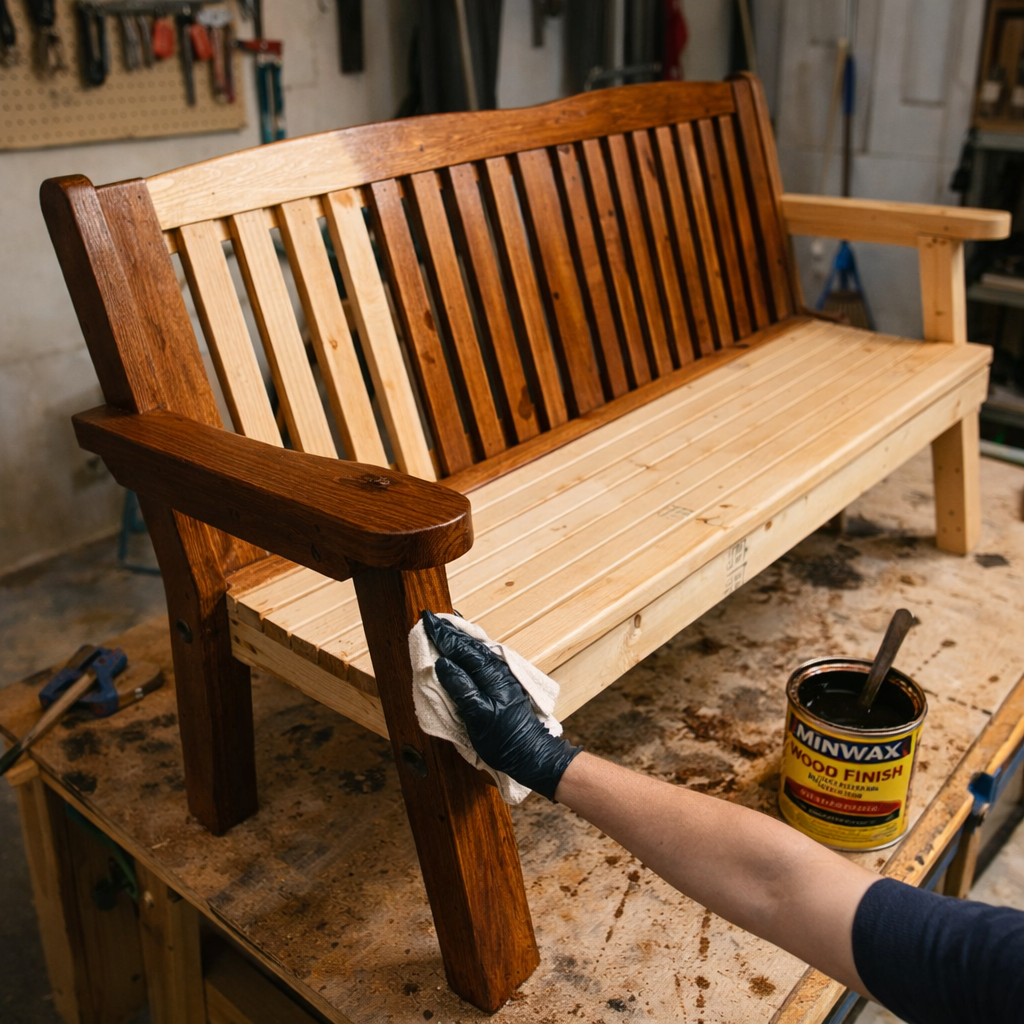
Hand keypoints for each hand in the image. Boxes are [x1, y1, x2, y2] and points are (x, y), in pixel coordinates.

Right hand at [422, 611, 581, 800]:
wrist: (532, 755)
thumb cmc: (504, 740)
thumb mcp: (478, 716)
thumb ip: (461, 687)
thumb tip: (443, 663)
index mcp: (491, 675)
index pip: (462, 649)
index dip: (443, 635)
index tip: (426, 621)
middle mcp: (498, 670)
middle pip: (470, 646)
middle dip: (450, 633)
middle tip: (431, 621)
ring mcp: (503, 676)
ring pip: (476, 651)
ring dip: (459, 640)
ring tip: (444, 630)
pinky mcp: (504, 684)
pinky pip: (482, 660)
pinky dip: (469, 651)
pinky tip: (464, 651)